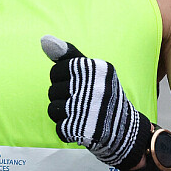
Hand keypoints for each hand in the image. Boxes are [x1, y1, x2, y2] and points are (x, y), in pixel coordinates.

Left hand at [41, 36, 150, 170]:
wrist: (126, 130)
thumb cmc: (103, 96)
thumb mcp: (92, 71)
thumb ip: (68, 55)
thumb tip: (44, 40)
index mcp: (98, 68)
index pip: (56, 70)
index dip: (61, 80)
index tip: (78, 85)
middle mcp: (96, 87)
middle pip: (52, 91)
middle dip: (62, 98)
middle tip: (82, 102)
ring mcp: (90, 109)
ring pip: (52, 109)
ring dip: (62, 115)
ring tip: (80, 114)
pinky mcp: (85, 129)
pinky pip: (59, 128)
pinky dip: (67, 130)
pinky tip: (81, 127)